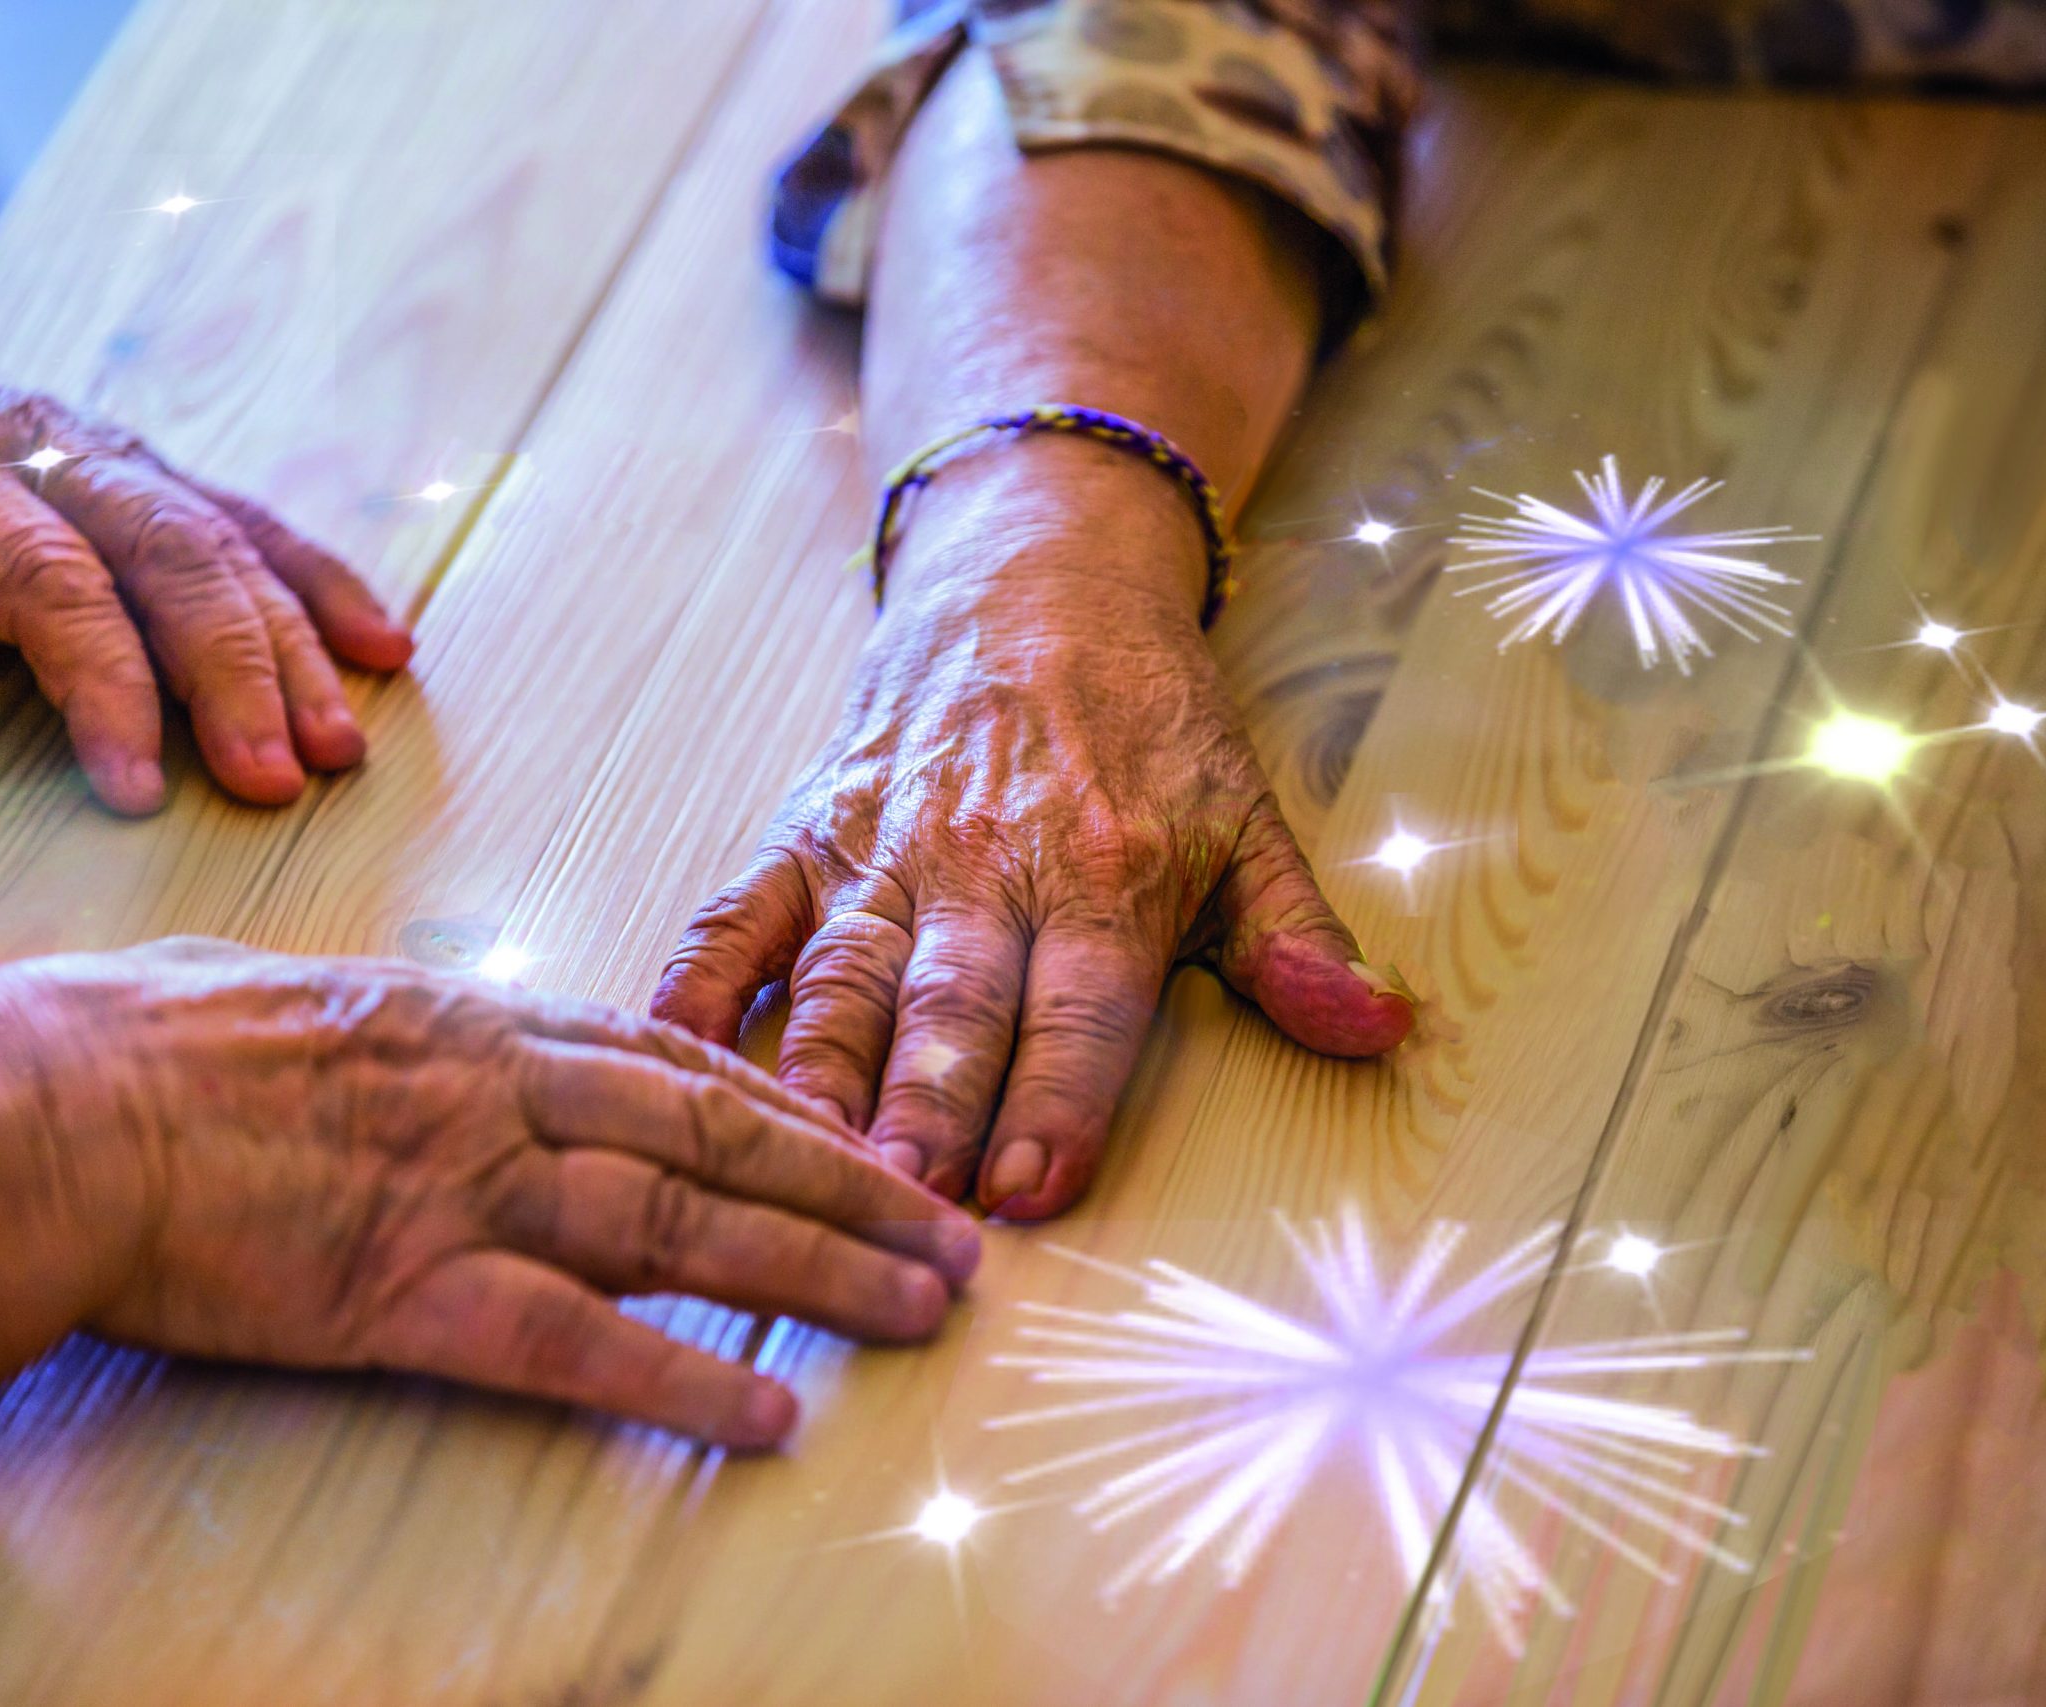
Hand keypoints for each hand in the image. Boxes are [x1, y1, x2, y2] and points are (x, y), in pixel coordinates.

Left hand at [0, 158, 411, 812]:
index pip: (45, 584)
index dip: (104, 686)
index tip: (138, 789)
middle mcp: (28, 447)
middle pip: (168, 556)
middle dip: (237, 674)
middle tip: (279, 781)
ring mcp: (92, 443)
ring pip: (221, 536)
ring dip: (293, 644)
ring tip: (340, 747)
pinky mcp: (128, 454)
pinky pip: (242, 513)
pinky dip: (317, 578)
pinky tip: (381, 646)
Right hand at [45, 940, 978, 1447]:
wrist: (52, 1112)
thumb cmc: (145, 1047)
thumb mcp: (298, 997)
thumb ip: (397, 1025)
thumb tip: (425, 1034)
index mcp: (476, 1022)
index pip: (672, 1059)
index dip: (784, 1103)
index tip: (862, 1133)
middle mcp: (502, 1094)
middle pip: (718, 1136)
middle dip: (851, 1183)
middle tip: (954, 1226)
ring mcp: (467, 1190)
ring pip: (686, 1226)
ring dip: (817, 1270)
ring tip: (921, 1306)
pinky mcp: (413, 1293)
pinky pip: (576, 1344)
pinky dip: (683, 1379)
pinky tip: (768, 1415)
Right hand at [653, 454, 1412, 1220]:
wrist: (1034, 573)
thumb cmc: (1144, 719)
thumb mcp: (1244, 817)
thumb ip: (1295, 938)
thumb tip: (1378, 1028)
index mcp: (1103, 870)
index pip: (1081, 1006)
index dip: (1057, 1098)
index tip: (1031, 1189)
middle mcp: (985, 862)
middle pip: (951, 1001)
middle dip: (926, 1105)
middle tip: (901, 1199)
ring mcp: (882, 848)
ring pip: (840, 972)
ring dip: (820, 1069)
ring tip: (802, 1155)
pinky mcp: (806, 830)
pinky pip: (737, 914)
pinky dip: (697, 984)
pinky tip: (667, 1052)